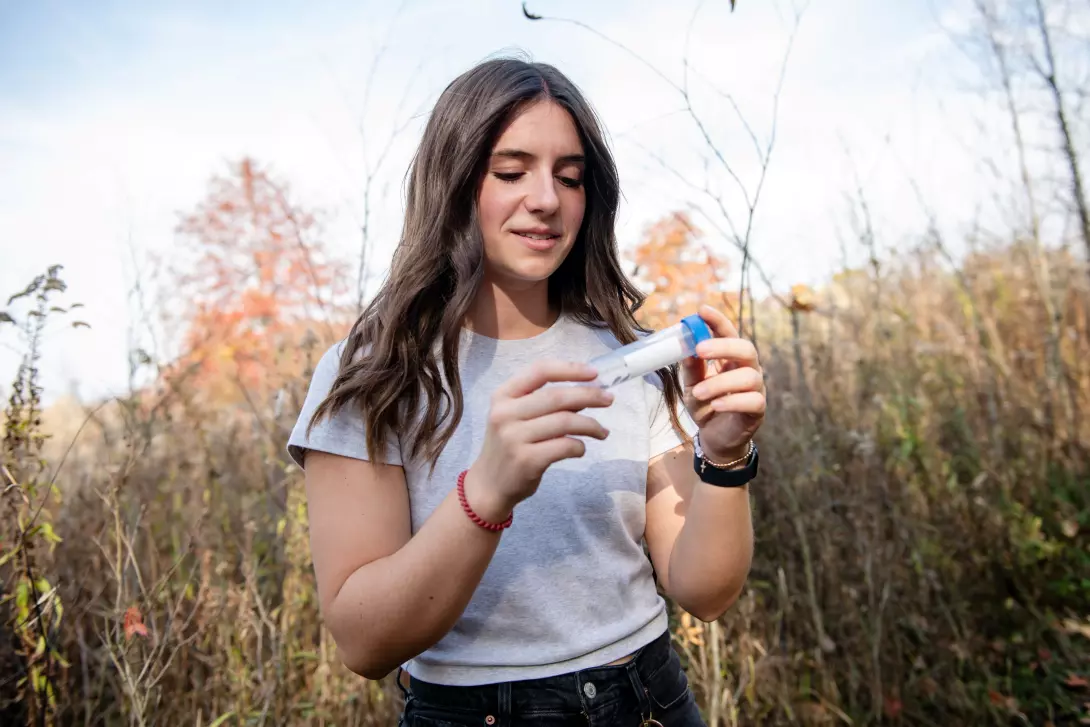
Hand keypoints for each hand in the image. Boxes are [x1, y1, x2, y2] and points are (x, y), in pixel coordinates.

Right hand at [464, 360, 613, 521]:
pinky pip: (565, 446)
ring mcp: (514, 438)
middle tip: (608, 399)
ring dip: (591, 425)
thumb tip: (587, 390)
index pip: (540, 371)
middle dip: (589, 395)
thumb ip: (546, 403)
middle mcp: (505, 414)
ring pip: (565, 421)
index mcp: (503, 395)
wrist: (489, 484)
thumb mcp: (517, 417)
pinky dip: (580, 446)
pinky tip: (581, 449)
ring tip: (602, 432)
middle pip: (556, 397)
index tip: (594, 374)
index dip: (570, 369)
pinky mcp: (526, 461)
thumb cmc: (509, 446)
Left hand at [681, 305, 766, 462]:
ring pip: (747, 376)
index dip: (718, 321)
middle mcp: (747, 369)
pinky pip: (753, 400)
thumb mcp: (692, 386)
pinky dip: (732, 401)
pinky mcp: (758, 410)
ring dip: (719, 382)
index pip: (728, 333)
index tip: (703, 310)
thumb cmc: (706, 406)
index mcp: (730, 359)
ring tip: (699, 392)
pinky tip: (716, 405)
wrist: (714, 437)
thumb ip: (691, 369)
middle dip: (723, 346)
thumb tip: (685, 348)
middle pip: (746, 348)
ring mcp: (756, 389)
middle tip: (699, 349)